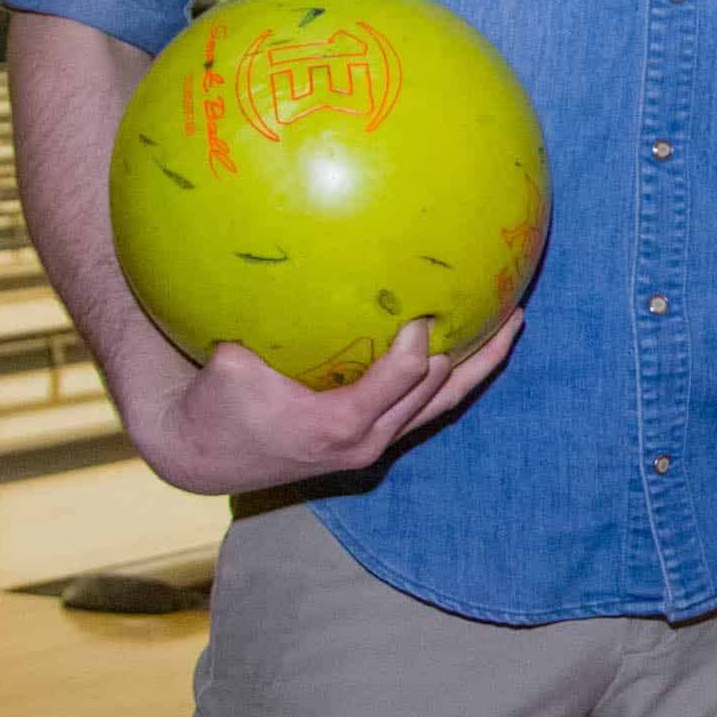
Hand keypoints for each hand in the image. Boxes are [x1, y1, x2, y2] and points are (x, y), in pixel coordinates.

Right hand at [121, 308, 520, 496]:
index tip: (427, 309)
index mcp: (337, 423)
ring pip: (441, 404)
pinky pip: (425, 409)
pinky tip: (470, 344)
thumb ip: (258, 325)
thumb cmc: (214, 405)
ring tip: (512, 323)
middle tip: (505, 305)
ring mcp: (373, 445)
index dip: (419, 345)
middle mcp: (366, 440)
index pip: (401, 380)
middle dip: (472, 351)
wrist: (204, 456)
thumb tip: (278, 260)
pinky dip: (451, 377)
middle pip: (438, 392)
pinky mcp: (372, 441)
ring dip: (477, 366)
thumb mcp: (229, 363)